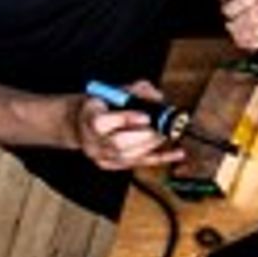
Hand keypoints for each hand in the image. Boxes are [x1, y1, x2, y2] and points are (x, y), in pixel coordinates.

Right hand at [67, 80, 183, 171]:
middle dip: (145, 135)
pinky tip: (178, 153)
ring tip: (166, 133)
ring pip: (130, 156)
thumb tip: (158, 97)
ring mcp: (102, 156)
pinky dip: (162, 158)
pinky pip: (139, 163)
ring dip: (153, 144)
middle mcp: (92, 141)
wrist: (79, 124)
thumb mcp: (113, 91)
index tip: (146, 117)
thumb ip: (136, 91)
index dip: (125, 120)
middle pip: (118, 144)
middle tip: (162, 127)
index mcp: (89, 118)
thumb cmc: (101, 104)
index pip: (102, 123)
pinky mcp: (113, 165)